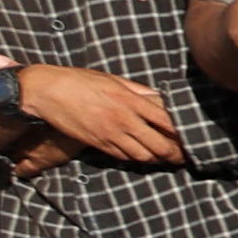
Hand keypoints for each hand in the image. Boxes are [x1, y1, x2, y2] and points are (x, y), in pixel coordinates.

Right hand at [3, 59, 183, 167]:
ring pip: (144, 156)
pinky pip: (125, 157)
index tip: (192, 135)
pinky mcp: (99, 144)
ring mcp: (110, 134)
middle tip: (185, 154)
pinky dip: (137, 158)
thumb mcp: (112, 79)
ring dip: (157, 158)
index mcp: (129, 100)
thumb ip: (137, 91)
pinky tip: (144, 155)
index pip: (166, 120)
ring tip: (167, 157)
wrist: (45, 91)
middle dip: (175, 153)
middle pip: (160, 145)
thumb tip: (159, 98)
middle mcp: (123, 120)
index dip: (182, 132)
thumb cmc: (79, 80)